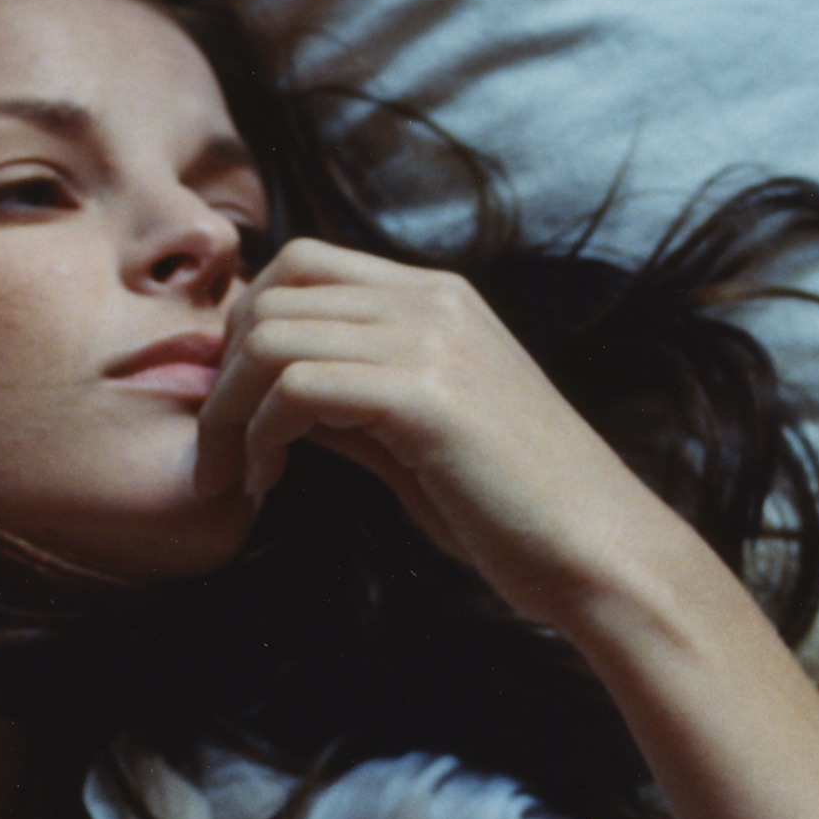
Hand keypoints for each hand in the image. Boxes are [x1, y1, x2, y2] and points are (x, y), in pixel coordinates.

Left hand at [196, 246, 683, 625]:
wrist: (601, 554)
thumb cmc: (514, 514)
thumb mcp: (415, 440)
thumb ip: (348, 403)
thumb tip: (265, 395)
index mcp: (438, 299)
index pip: (303, 264)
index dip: (246, 327)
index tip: (233, 405)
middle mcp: (433, 302)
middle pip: (274, 289)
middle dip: (222, 369)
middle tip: (218, 446)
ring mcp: (432, 341)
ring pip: (270, 336)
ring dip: (227, 411)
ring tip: (235, 474)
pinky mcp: (426, 396)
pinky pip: (296, 387)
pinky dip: (259, 437)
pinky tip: (269, 484)